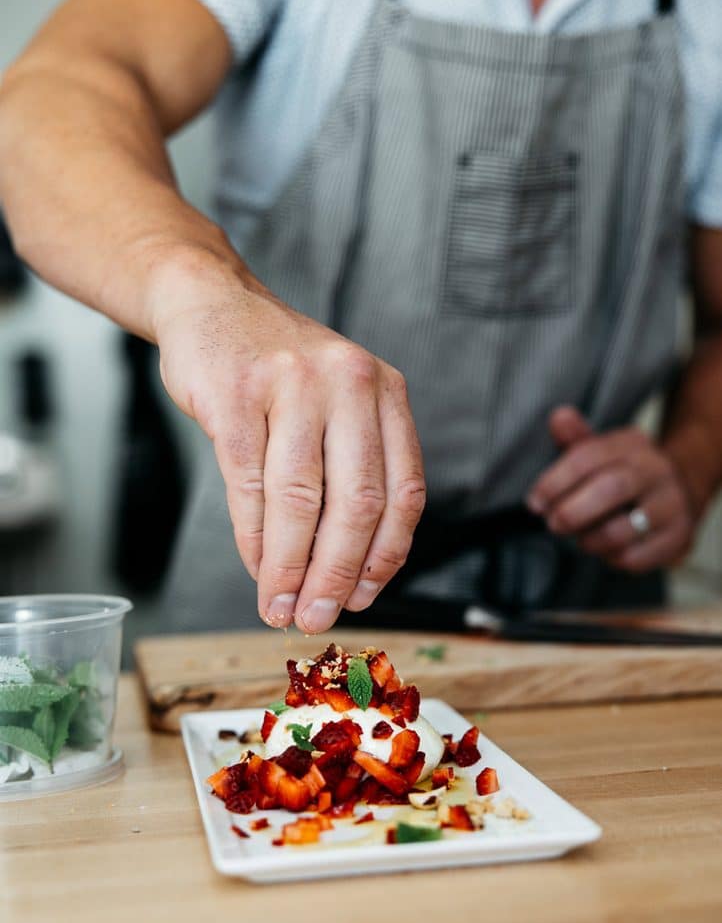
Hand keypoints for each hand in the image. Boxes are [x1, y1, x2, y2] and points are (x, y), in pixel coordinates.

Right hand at [152, 252, 425, 632]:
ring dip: (290, 569)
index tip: (363, 597)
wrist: (212, 304)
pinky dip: (254, 540)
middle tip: (319, 618)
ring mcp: (292, 384)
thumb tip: (350, 573)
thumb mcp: (338, 399)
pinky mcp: (236, 395)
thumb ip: (354, 468)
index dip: (386, 556)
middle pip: (357, 504)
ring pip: (300, 502)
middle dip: (337, 575)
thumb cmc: (280, 370)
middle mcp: (348, 382)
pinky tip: (256, 567)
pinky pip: (248, 486)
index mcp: (384, 390)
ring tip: (281, 607)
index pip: (404, 490)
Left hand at [526, 406, 695, 571]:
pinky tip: (606, 549)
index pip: (588, 457)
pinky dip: (610, 557)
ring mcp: (672, 504)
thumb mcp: (600, 451)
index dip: (555, 481)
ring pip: (621, 531)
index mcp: (632, 443)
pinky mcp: (679, 537)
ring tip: (580, 538)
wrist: (677, 494)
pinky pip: (634, 557)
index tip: (535, 503)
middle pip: (611, 489)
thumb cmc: (622, 474)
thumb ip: (576, 438)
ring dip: (589, 540)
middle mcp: (657, 470)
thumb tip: (558, 416)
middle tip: (553, 524)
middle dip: (572, 512)